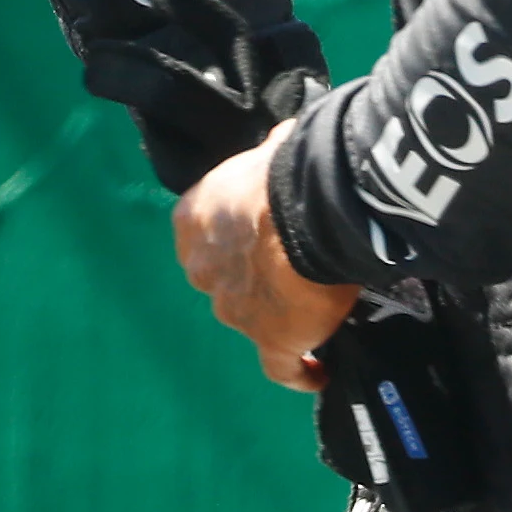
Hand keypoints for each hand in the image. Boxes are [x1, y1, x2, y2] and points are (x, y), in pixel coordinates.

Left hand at [173, 126, 360, 388]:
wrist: (305, 211)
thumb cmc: (284, 171)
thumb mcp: (271, 150)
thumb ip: (273, 152)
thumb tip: (284, 139)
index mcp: (192, 219)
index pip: (204, 234)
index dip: (233, 236)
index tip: (260, 236)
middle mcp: (203, 269)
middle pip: (223, 278)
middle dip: (250, 274)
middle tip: (291, 266)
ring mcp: (233, 311)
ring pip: (251, 318)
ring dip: (275, 313)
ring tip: (313, 308)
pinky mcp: (271, 342)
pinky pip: (282, 367)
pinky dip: (299, 372)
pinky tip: (318, 372)